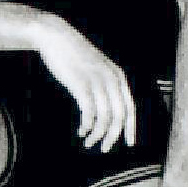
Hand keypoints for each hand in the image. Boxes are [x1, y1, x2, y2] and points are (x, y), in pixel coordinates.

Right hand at [38, 24, 136, 152]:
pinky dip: (87, 126)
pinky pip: (89, 113)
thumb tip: (108, 108)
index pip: (130, 108)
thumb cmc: (75, 55)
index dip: (131, 128)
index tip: (129, 144)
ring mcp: (97, 82)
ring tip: (88, 142)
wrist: (56, 37)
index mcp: (118, 77)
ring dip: (97, 135)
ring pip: (105, 118)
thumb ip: (106, 84)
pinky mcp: (81, 85)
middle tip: (104, 149)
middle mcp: (112, 80)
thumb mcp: (98, 68)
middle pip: (120, 117)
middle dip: (113, 136)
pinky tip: (81, 131)